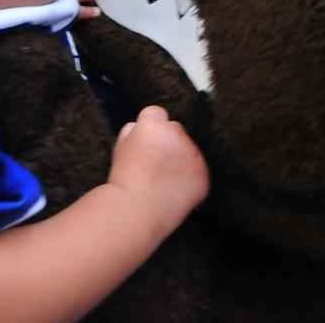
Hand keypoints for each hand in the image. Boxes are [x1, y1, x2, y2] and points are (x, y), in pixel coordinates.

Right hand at [108, 106, 209, 237]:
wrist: (136, 212)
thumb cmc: (123, 182)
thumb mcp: (120, 146)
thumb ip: (133, 131)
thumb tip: (141, 128)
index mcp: (154, 125)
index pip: (156, 112)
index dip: (149, 127)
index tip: (145, 142)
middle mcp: (177, 134)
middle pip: (175, 129)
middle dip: (169, 142)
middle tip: (156, 163)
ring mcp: (193, 154)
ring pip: (189, 150)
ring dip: (181, 159)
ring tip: (164, 180)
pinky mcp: (203, 175)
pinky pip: (199, 171)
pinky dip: (190, 178)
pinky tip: (175, 190)